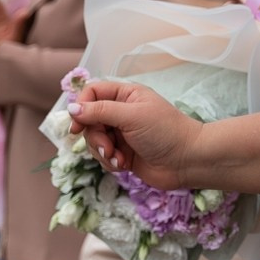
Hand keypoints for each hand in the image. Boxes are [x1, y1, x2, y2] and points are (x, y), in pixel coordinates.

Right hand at [67, 80, 200, 188]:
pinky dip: (109, 162)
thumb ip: (100, 111)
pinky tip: (124, 165)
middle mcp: (121, 112)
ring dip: (103, 152)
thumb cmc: (165, 132)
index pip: (92, 93)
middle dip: (95, 137)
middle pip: (88, 120)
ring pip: (93, 140)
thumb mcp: (131, 116)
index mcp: (125, 95)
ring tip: (119, 160)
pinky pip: (102, 156)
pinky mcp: (121, 153)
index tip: (77, 126)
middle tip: (108, 148)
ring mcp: (120, 133)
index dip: (81, 107)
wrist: (188, 161)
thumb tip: (71, 108)